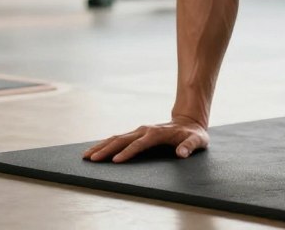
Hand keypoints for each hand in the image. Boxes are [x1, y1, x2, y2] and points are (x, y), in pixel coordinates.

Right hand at [82, 117, 208, 162]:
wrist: (189, 122)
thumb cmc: (194, 135)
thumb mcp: (198, 140)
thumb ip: (190, 146)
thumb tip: (181, 154)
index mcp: (157, 133)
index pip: (139, 144)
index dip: (128, 152)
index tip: (115, 162)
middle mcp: (145, 130)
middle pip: (121, 139)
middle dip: (106, 149)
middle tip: (91, 159)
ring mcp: (139, 131)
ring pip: (116, 138)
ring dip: (101, 146)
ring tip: (86, 156)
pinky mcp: (136, 134)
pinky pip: (118, 139)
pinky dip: (105, 144)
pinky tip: (95, 151)